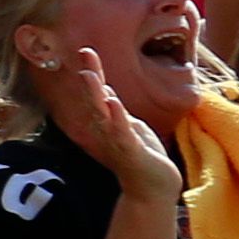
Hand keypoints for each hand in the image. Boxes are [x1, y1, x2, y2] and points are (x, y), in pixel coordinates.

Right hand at [46, 43, 185, 201]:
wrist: (153, 189)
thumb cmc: (144, 158)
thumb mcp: (131, 127)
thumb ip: (116, 110)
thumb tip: (105, 90)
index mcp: (109, 122)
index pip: (99, 92)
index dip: (93, 71)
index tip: (87, 50)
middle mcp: (107, 130)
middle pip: (95, 98)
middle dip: (90, 76)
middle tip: (85, 52)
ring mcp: (116, 141)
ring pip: (102, 114)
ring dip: (95, 93)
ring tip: (89, 74)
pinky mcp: (130, 152)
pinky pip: (121, 132)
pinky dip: (116, 117)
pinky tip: (112, 102)